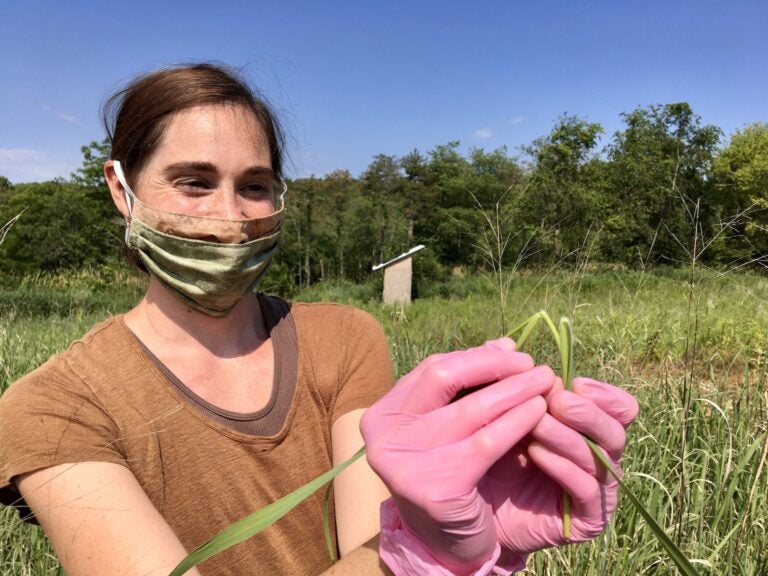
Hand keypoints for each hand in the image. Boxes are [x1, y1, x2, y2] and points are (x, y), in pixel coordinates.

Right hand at [360, 339, 555, 574]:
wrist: (446, 544)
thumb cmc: (449, 475)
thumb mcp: (448, 427)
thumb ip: (468, 388)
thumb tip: (505, 345)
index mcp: (383, 415)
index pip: (432, 369)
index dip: (476, 357)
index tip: (514, 352)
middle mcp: (384, 436)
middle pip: (443, 378)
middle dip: (493, 366)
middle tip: (533, 364)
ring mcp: (405, 464)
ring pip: (470, 409)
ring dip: (514, 390)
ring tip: (545, 382)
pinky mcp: (435, 490)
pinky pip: (486, 444)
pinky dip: (516, 422)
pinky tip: (539, 412)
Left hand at [480, 376, 638, 554]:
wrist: (474, 507)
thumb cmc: (491, 454)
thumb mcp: (498, 412)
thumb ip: (503, 378)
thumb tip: (505, 342)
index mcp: (588, 428)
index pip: (620, 407)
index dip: (604, 393)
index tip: (575, 381)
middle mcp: (600, 457)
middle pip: (616, 430)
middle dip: (587, 412)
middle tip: (558, 399)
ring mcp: (597, 491)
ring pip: (599, 459)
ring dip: (567, 436)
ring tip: (538, 423)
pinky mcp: (586, 520)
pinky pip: (585, 490)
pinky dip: (562, 468)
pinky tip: (537, 454)